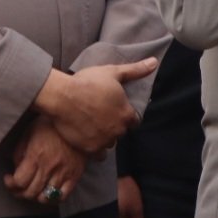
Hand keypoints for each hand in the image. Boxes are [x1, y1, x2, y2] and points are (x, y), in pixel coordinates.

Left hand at [4, 116, 84, 205]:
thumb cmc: (49, 125)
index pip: (19, 182)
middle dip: (20, 193)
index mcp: (36, 156)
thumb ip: (19, 153)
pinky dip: (53, 198)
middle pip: (30, 193)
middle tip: (18, 186)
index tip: (9, 178)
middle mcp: (49, 167)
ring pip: (45, 198)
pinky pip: (62, 196)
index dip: (10, 184)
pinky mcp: (74, 176)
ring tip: (32, 188)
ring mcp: (63, 173)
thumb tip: (16, 169)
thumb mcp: (28, 133)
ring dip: (35, 196)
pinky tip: (48, 191)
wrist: (77, 120)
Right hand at [34, 61, 155, 156]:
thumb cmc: (88, 82)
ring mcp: (104, 141)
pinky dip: (96, 148)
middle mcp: (118, 131)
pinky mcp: (90, 149)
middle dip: (114, 125)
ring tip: (93, 126)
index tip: (116, 110)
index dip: (126, 115)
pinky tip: (89, 138)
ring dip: (105, 136)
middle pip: (121, 132)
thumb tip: (154, 62)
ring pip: (110, 143)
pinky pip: (99, 155)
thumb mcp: (113, 73)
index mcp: (126, 114)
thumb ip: (135, 70)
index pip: (134, 121)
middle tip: (101, 115)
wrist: (62, 96)